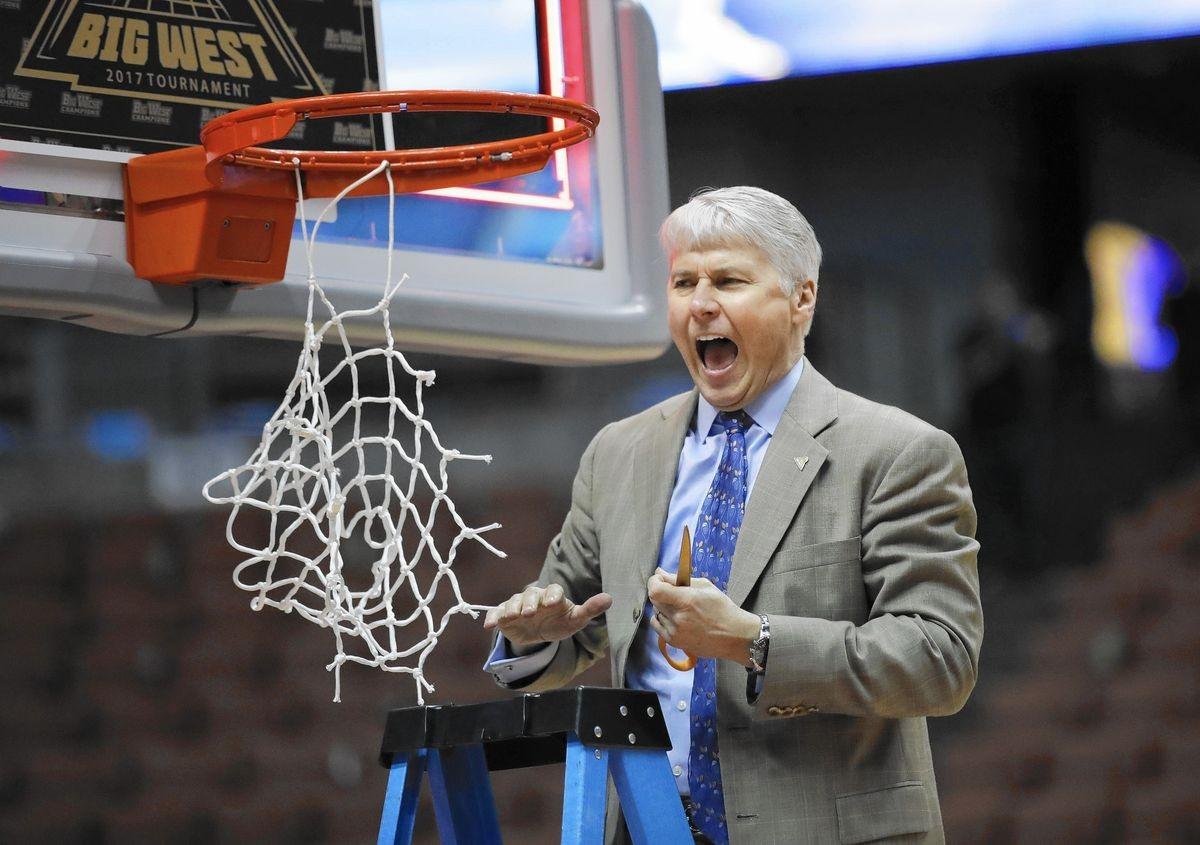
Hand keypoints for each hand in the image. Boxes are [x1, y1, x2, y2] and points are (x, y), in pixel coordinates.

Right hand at [483, 583, 612, 650]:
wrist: (539, 633)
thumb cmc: (559, 623)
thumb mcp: (575, 619)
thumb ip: (590, 609)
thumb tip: (610, 598)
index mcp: (553, 596)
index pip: (553, 590)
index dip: (553, 595)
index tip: (554, 603)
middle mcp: (534, 597)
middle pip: (530, 595)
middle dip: (530, 603)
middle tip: (530, 613)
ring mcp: (517, 605)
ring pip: (513, 602)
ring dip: (512, 608)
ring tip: (513, 617)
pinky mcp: (504, 615)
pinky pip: (497, 613)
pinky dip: (493, 617)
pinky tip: (490, 625)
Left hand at [647, 569, 759, 663]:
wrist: (734, 636)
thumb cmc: (723, 609)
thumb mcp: (705, 586)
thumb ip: (679, 579)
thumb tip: (660, 573)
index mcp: (687, 600)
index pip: (656, 590)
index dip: (654, 582)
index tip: (659, 579)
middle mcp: (678, 617)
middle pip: (655, 600)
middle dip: (661, 592)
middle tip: (674, 592)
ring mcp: (675, 632)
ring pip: (656, 612)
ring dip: (663, 606)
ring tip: (680, 607)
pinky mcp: (674, 642)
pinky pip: (658, 626)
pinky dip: (663, 619)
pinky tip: (676, 618)